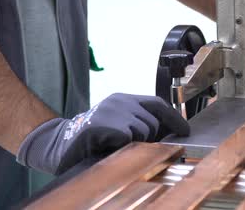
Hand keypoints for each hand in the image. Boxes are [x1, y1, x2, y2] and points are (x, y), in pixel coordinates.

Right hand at [16, 93, 188, 174]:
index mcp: (124, 99)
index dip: (175, 118)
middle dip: (149, 137)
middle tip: (129, 143)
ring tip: (116, 144)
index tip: (186, 131)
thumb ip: (142, 123)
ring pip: (143, 131)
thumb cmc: (94, 139)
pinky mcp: (102, 124)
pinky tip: (108, 145)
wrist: (58, 145)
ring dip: (134, 142)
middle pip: (154, 121)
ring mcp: (111, 111)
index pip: (158, 104)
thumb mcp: (121, 125)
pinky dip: (122, 146)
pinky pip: (127, 138)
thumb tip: (172, 132)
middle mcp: (119, 101)